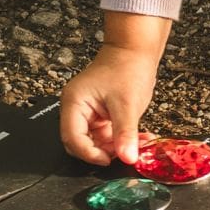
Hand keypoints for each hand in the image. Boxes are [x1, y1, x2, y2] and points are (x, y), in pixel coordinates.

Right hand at [60, 44, 158, 165]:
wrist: (136, 49)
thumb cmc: (127, 66)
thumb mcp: (127, 103)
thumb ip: (125, 133)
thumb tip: (127, 157)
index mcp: (74, 102)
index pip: (73, 138)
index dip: (90, 154)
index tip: (109, 160)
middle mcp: (77, 108)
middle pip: (81, 143)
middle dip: (102, 152)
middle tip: (122, 153)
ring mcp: (89, 112)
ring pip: (96, 141)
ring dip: (115, 147)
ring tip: (136, 146)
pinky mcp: (101, 114)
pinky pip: (106, 135)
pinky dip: (120, 140)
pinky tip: (137, 140)